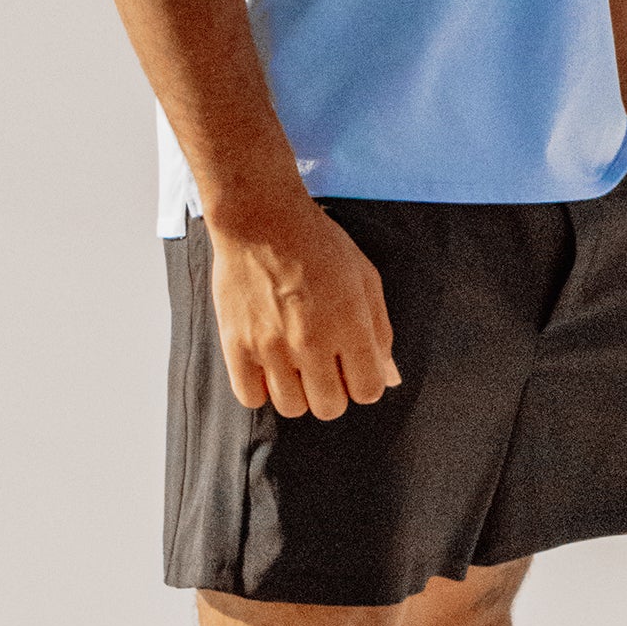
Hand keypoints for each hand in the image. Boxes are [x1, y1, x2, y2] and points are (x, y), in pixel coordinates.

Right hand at [205, 197, 401, 419]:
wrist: (261, 218)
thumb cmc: (317, 243)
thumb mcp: (364, 276)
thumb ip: (380, 330)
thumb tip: (390, 376)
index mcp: (349, 323)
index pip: (368, 391)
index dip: (364, 382)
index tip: (353, 367)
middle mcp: (311, 341)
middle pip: (329, 407)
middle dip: (333, 391)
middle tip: (323, 365)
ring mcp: (271, 346)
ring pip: (292, 407)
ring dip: (298, 391)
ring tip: (294, 362)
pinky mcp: (237, 344)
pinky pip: (251, 397)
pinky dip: (261, 388)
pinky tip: (267, 364)